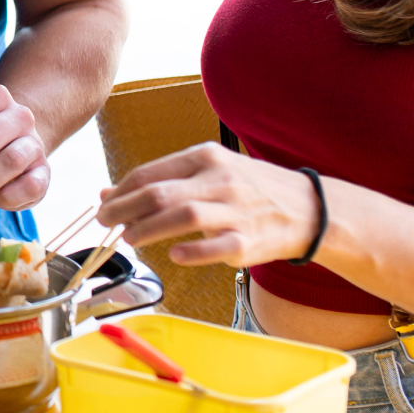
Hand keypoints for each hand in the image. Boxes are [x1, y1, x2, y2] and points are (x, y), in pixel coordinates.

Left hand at [96, 142, 322, 267]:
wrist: (309, 207)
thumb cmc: (248, 189)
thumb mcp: (208, 172)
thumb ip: (161, 180)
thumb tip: (109, 193)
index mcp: (205, 158)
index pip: (149, 173)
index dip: (120, 192)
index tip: (104, 205)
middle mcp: (220, 180)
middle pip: (160, 194)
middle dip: (123, 210)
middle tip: (105, 223)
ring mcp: (236, 210)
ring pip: (184, 216)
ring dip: (148, 229)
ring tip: (128, 239)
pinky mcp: (250, 241)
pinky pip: (217, 246)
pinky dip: (192, 251)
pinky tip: (173, 254)